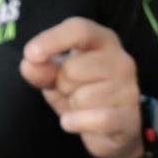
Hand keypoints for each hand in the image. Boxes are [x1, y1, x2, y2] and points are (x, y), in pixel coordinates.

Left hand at [20, 17, 143, 157]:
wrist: (114, 127)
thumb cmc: (84, 91)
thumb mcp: (58, 77)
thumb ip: (42, 70)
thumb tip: (28, 64)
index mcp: (103, 41)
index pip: (79, 29)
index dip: (52, 39)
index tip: (30, 54)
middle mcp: (121, 60)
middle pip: (73, 68)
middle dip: (62, 85)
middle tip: (71, 91)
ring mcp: (128, 89)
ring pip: (81, 97)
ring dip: (72, 107)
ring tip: (83, 107)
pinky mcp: (129, 116)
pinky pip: (94, 119)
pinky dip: (76, 123)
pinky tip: (77, 122)